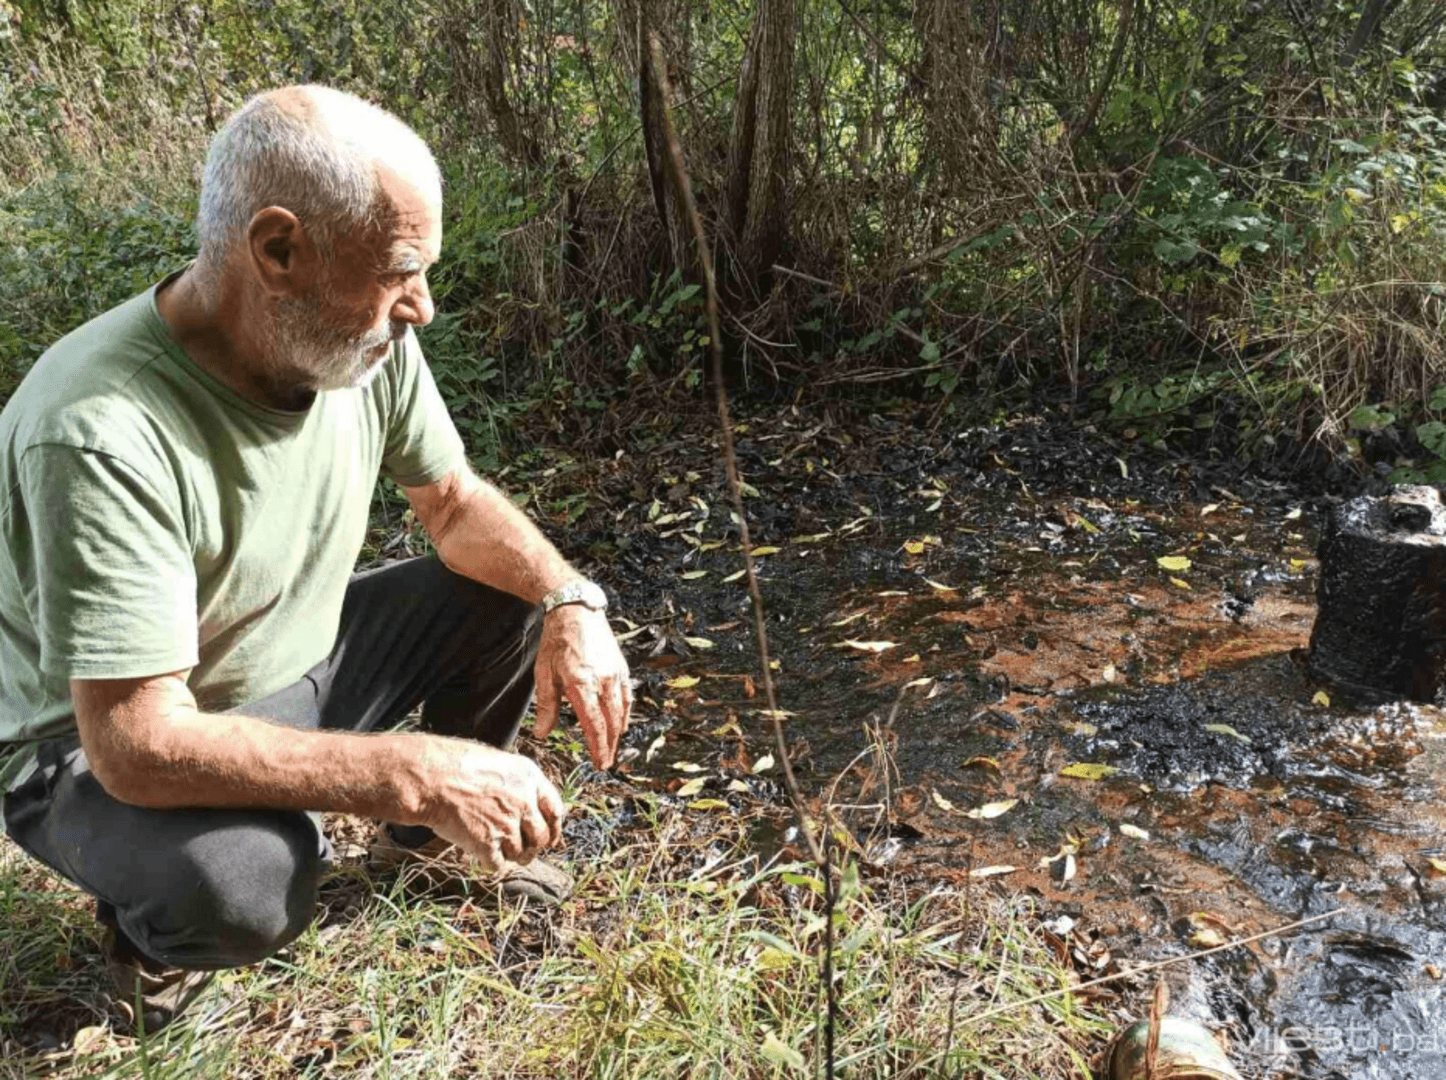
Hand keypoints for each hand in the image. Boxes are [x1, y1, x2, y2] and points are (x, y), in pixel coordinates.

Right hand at [422, 737, 565, 870]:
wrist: (428, 777)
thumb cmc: (454, 764)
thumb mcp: (496, 761)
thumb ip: (516, 783)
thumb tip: (526, 803)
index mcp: (529, 778)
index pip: (556, 810)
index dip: (554, 828)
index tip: (550, 838)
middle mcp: (524, 802)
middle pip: (541, 837)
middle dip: (533, 847)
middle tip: (523, 851)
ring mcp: (507, 825)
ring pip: (520, 853)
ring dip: (511, 855)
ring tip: (497, 849)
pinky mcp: (487, 844)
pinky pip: (498, 865)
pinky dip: (491, 863)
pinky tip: (480, 854)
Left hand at [533, 605, 631, 767]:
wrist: (576, 612)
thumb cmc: (557, 643)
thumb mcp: (544, 674)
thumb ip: (547, 707)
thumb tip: (543, 734)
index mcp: (582, 683)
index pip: (594, 724)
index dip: (597, 746)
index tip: (598, 763)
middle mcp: (603, 680)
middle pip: (611, 722)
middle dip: (609, 745)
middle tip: (605, 763)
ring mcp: (615, 674)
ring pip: (621, 711)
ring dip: (617, 733)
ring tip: (612, 748)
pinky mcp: (621, 667)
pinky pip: (626, 696)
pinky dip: (625, 713)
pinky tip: (622, 724)